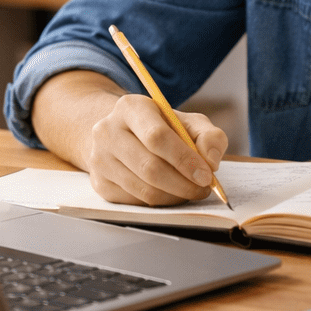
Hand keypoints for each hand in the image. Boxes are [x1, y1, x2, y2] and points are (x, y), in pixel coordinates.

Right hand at [86, 93, 227, 206]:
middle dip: (183, 183)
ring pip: (143, 189)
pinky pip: (135, 201)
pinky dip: (159, 202)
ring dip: (174, 196)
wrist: (122, 134)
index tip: (206, 174)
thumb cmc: (161, 128)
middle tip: (203, 189)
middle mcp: (107, 131)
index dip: (184, 159)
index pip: (157, 136)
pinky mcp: (100, 183)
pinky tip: (170, 193)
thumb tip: (211, 162)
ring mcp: (99, 159)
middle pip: (150, 167)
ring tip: (190, 190)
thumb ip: (208, 136)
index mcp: (130, 107)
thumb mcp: (187, 122)